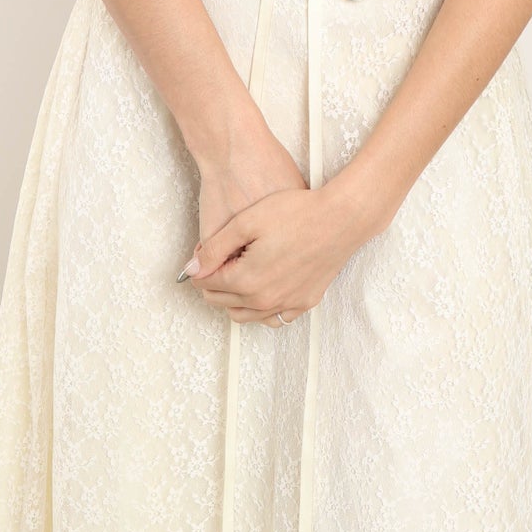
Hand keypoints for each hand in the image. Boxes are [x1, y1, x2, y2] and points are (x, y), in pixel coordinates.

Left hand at [180, 166, 388, 323]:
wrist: (341, 218)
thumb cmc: (296, 213)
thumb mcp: (247, 222)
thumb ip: (214, 248)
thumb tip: (190, 270)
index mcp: (246, 281)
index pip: (206, 283)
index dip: (202, 265)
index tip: (210, 249)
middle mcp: (264, 301)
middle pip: (221, 301)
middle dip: (214, 281)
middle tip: (222, 258)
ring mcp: (287, 305)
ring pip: (245, 315)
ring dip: (234, 298)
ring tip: (239, 272)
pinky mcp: (305, 303)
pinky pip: (274, 318)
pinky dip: (261, 308)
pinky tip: (264, 287)